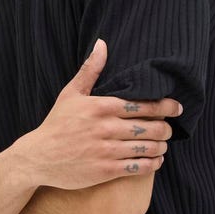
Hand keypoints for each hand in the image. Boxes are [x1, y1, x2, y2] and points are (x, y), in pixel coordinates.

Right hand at [21, 39, 182, 190]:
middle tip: (169, 129)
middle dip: (166, 129)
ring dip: (161, 147)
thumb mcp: (70, 94)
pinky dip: (152, 164)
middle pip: (151, 127)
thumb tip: (102, 43)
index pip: (143, 104)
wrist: (38, 157)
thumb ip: (90, 70)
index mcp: (101, 107)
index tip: (176, 108)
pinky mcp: (105, 170)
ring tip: (162, 145)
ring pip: (148, 148)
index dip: (165, 106)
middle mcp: (106, 128)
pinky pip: (138, 167)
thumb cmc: (56, 124)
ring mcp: (107, 151)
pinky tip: (155, 161)